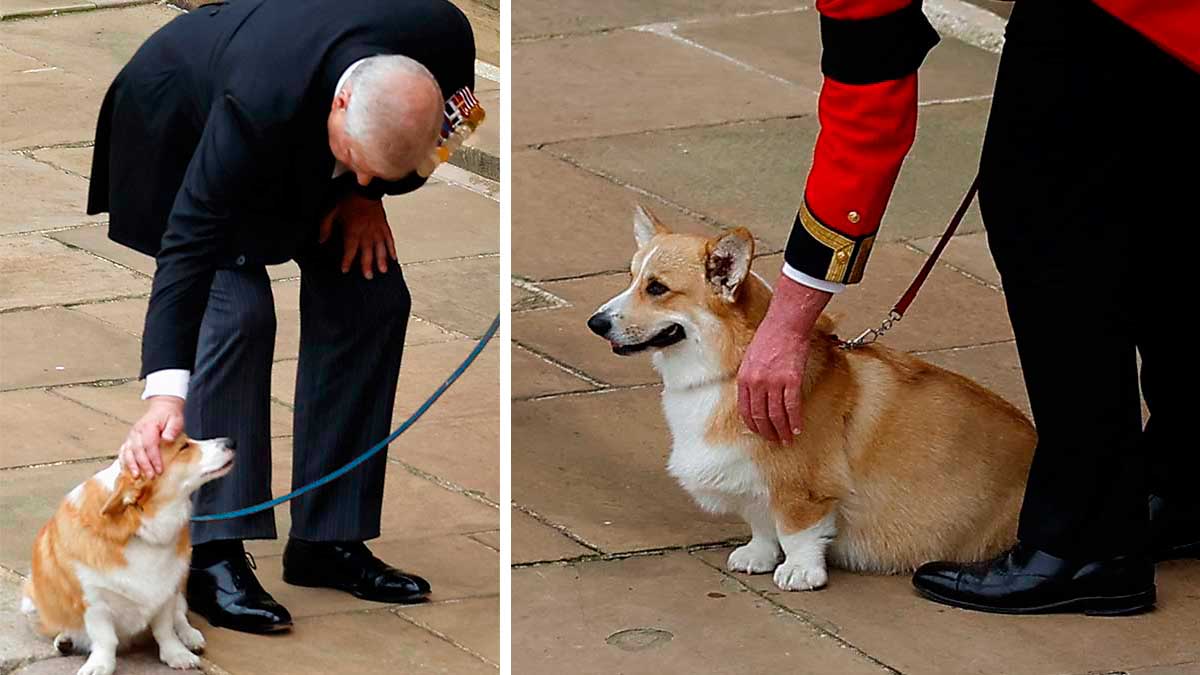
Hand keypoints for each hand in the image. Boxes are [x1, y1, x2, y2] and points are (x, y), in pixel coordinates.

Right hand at [119, 396, 184, 477]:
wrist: (162, 407)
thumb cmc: (170, 415)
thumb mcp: (176, 420)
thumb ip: (172, 429)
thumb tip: (167, 438)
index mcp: (148, 426)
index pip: (150, 445)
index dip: (154, 459)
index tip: (159, 470)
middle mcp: (137, 431)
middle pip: (138, 451)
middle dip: (144, 465)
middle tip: (151, 476)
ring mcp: (131, 436)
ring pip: (127, 452)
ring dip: (131, 465)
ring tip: (136, 476)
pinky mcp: (130, 440)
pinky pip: (123, 451)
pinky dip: (124, 461)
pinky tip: (126, 470)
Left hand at [319, 192, 396, 279]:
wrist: (365, 187)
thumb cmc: (348, 198)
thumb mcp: (332, 211)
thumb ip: (326, 227)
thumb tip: (321, 240)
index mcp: (353, 229)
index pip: (350, 249)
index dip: (347, 260)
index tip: (345, 270)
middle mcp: (366, 232)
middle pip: (367, 251)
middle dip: (367, 265)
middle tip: (368, 276)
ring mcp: (377, 229)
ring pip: (380, 247)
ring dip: (381, 260)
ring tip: (382, 271)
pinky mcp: (384, 225)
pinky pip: (389, 239)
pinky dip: (392, 249)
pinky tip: (393, 257)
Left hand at [737, 275, 832, 443]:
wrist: (785, 324)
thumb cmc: (769, 337)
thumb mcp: (751, 359)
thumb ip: (751, 379)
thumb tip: (755, 397)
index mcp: (744, 378)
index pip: (745, 410)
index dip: (753, 425)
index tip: (760, 432)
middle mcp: (756, 383)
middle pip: (760, 416)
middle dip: (768, 432)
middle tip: (774, 440)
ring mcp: (774, 383)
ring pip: (776, 415)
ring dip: (782, 430)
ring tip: (787, 439)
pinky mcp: (791, 380)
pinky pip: (792, 406)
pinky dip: (795, 420)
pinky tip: (797, 428)